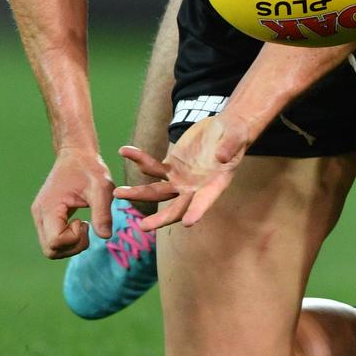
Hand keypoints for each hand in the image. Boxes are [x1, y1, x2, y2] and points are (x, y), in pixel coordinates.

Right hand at [31, 148, 113, 258]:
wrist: (76, 153)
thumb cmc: (89, 168)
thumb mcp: (101, 187)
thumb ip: (103, 213)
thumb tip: (105, 237)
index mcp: (50, 207)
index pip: (55, 243)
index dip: (74, 240)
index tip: (86, 222)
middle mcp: (40, 214)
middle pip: (50, 250)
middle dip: (73, 246)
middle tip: (88, 227)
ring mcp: (40, 216)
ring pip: (50, 248)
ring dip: (71, 244)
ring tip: (85, 224)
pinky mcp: (45, 217)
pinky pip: (52, 239)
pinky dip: (67, 239)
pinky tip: (79, 222)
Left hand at [115, 113, 249, 229]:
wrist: (224, 129)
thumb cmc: (235, 135)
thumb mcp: (236, 137)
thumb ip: (229, 146)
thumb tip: (222, 156)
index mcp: (214, 186)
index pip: (205, 201)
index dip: (197, 211)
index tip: (188, 222)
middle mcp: (195, 189)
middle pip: (175, 207)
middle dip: (159, 219)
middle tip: (143, 226)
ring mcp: (180, 179)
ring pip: (156, 191)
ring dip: (138, 193)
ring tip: (118, 193)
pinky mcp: (171, 166)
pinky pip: (152, 167)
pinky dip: (139, 161)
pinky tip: (125, 151)